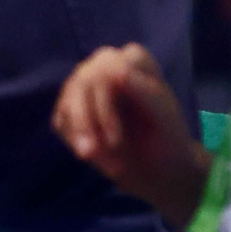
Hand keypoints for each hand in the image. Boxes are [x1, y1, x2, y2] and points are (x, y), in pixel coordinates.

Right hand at [51, 43, 211, 228]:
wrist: (159, 170)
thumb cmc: (168, 139)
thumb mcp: (166, 118)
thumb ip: (146, 92)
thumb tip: (117, 71)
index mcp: (134, 61)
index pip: (109, 65)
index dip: (107, 97)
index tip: (115, 136)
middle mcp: (106, 66)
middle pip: (83, 82)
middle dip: (89, 121)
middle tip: (103, 153)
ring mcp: (86, 85)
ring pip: (69, 100)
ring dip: (82, 134)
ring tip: (101, 163)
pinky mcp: (72, 108)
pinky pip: (61, 119)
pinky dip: (75, 141)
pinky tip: (94, 157)